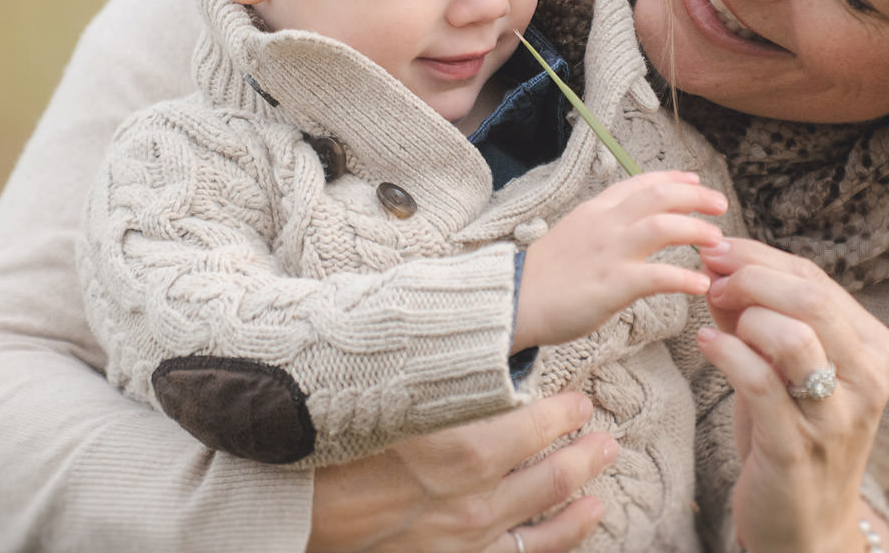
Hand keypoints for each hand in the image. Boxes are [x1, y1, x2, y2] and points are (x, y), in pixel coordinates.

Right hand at [308, 392, 616, 552]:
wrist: (284, 512)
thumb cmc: (325, 446)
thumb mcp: (380, 399)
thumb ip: (432, 381)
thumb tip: (473, 354)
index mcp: (451, 446)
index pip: (529, 425)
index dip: (560, 412)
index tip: (577, 399)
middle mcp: (466, 496)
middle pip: (547, 470)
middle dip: (582, 449)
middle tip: (603, 431)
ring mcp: (462, 537)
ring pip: (545, 513)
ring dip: (581, 485)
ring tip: (604, 461)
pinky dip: (562, 536)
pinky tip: (588, 516)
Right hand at [514, 171, 724, 350]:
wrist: (513, 299)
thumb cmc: (542, 276)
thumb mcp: (571, 235)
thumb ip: (600, 228)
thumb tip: (625, 229)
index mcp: (595, 211)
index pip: (640, 183)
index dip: (672, 178)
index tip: (695, 179)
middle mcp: (605, 224)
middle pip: (660, 197)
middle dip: (695, 196)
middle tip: (719, 204)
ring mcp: (610, 253)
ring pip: (663, 227)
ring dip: (696, 230)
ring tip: (717, 241)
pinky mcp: (613, 285)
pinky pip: (658, 276)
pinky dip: (684, 278)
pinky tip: (700, 286)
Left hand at [695, 238, 888, 552]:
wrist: (804, 521)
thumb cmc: (790, 429)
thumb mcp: (781, 363)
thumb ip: (753, 312)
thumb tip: (716, 260)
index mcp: (871, 348)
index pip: (814, 279)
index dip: (758, 256)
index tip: (716, 250)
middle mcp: (866, 379)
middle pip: (809, 298)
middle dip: (750, 276)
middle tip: (710, 278)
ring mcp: (836, 415)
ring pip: (794, 336)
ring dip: (743, 317)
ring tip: (715, 320)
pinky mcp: (797, 447)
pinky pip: (762, 384)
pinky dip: (727, 354)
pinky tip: (705, 344)